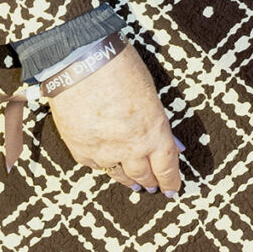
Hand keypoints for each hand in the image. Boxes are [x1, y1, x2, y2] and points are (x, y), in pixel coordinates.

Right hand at [5, 47, 183, 193]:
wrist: (80, 63)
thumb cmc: (119, 68)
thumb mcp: (150, 95)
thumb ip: (159, 122)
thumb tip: (169, 142)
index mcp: (153, 134)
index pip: (166, 167)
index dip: (170, 180)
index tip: (172, 189)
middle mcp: (130, 149)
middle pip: (143, 175)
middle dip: (150, 181)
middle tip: (153, 186)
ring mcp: (104, 152)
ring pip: (118, 175)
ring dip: (128, 179)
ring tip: (133, 183)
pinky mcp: (80, 149)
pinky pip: (94, 164)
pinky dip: (102, 165)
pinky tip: (106, 165)